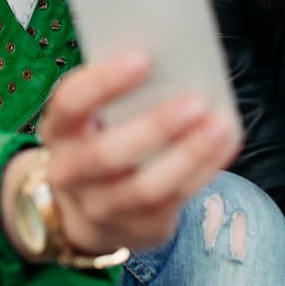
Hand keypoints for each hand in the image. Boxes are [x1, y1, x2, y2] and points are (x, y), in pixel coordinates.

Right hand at [14, 52, 237, 254]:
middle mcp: (70, 173)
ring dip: (188, 155)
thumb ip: (123, 93)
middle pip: (107, 154)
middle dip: (155, 126)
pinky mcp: (138, 228)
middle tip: (197, 99)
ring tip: (221, 125)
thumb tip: (176, 59)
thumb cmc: (103, 137)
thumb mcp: (96, 115)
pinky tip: (226, 143)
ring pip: (145, 188)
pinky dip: (204, 169)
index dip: (103, 81)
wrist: (90, 208)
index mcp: (58, 130)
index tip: (143, 58)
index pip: (70, 104)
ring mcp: (102, 207)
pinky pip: (175, 201)